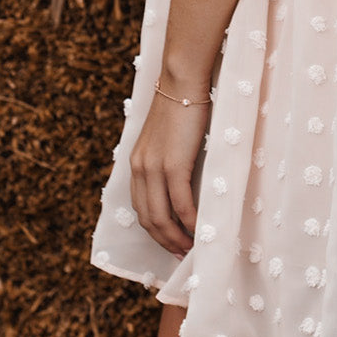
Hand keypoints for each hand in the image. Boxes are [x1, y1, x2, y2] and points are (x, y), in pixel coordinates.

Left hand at [129, 92, 210, 256]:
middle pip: (149, 219)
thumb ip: (168, 158)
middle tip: (182, 255)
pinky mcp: (172, 165)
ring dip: (176, 237)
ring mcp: (154, 169)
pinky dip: (189, 222)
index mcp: (136, 164)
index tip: (171, 243)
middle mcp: (140, 170)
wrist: (182, 81)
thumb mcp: (167, 137)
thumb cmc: (182, 105)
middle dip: (165, 241)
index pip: (141, 208)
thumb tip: (183, 179)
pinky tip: (200, 230)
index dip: (155, 231)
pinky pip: (180, 204)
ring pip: (162, 217)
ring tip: (191, 248)